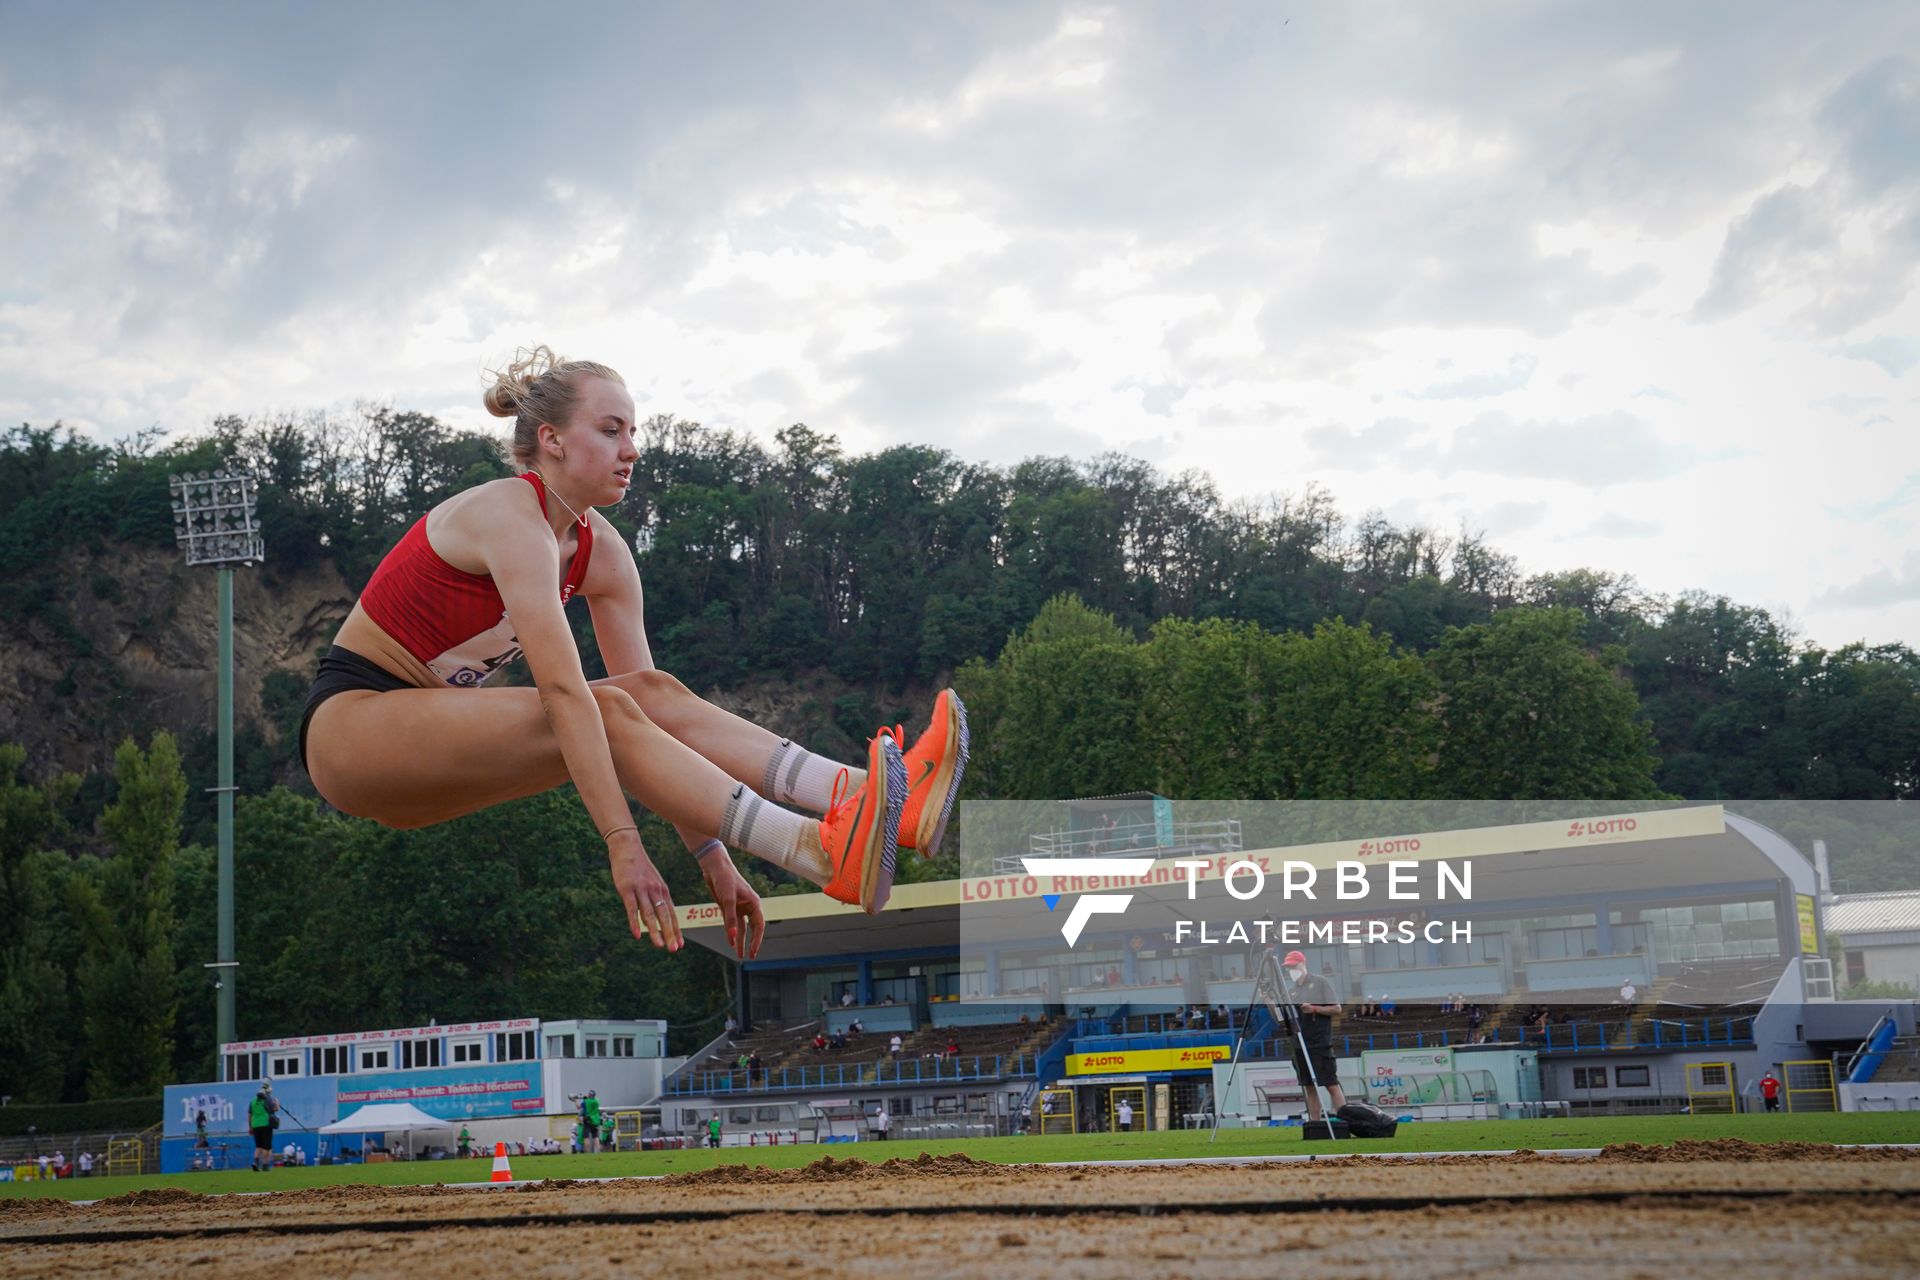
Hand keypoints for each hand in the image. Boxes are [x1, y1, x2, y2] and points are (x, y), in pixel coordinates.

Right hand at [609, 834, 681, 950]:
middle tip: (674, 949)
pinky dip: (635, 923)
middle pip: (664, 916)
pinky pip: (632, 909)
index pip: (672, 914)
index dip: (676, 930)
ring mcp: (641, 890)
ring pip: (650, 914)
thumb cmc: (640, 868)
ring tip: (660, 946)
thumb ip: (655, 899)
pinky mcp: (627, 890)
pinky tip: (638, 935)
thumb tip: (654, 920)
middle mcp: (655, 891)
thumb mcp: (652, 882)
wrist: (628, 848)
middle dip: (670, 934)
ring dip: (656, 931)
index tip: (680, 945)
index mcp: (663, 891)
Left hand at [703, 854, 764, 959]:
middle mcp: (748, 906)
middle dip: (751, 942)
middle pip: (752, 928)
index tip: (753, 951)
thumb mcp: (727, 900)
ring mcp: (738, 907)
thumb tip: (733, 937)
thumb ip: (730, 919)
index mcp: (754, 903)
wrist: (714, 867)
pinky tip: (731, 942)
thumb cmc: (725, 879)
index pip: (759, 925)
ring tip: (740, 955)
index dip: (757, 939)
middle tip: (750, 956)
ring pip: (742, 928)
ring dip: (740, 940)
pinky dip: (732, 933)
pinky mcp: (729, 907)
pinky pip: (732, 924)